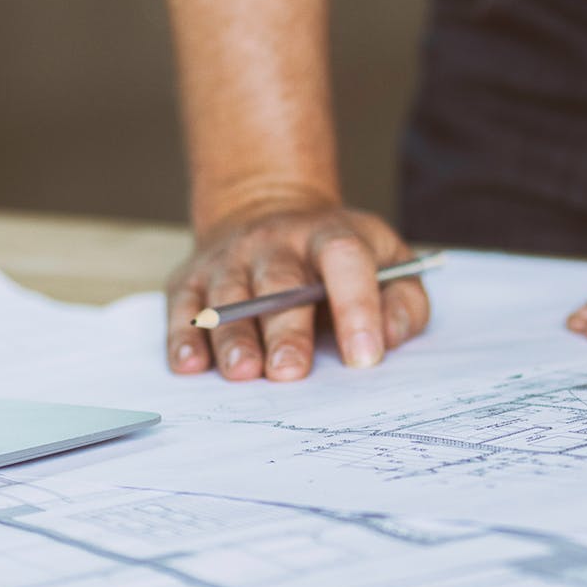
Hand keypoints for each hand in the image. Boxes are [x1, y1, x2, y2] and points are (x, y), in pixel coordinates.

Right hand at [166, 202, 428, 380]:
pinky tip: (191, 364)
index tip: (364, 358)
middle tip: (291, 372)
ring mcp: (230, 259)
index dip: (357, 307)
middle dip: (285, 331)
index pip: (345, 260)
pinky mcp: (192, 278)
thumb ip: (402, 301)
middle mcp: (276, 242)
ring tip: (243, 373)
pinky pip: (184, 307)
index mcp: (330, 235)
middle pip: (279, 284)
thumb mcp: (388, 262)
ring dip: (233, 337)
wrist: (269, 214)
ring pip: (228, 298)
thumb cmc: (339, 259)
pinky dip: (184, 337)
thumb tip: (389, 338)